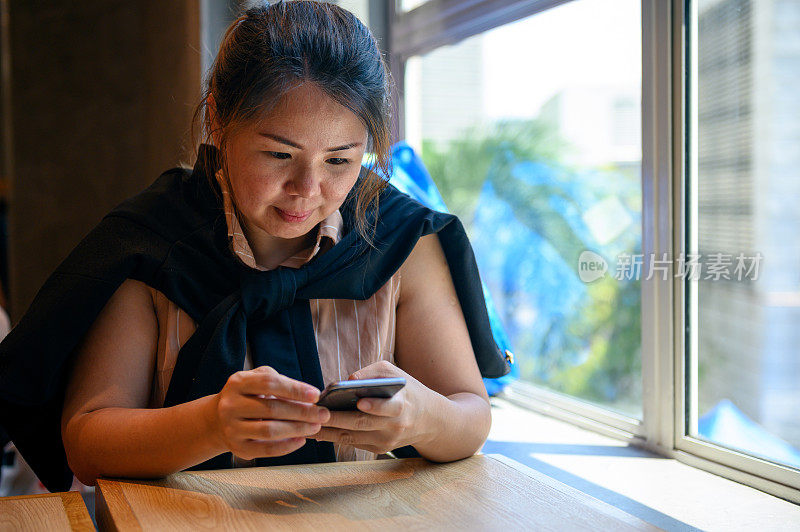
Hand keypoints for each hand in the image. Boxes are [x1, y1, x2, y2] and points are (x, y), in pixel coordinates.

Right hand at [205, 366, 330, 459]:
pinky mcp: (237, 447)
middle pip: (272, 409)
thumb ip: (279, 382)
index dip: (294, 389)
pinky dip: (286, 446)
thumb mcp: (257, 379)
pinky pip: (265, 449)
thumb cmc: (247, 395)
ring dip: (297, 429)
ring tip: (315, 427)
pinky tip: (301, 440)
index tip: (315, 395)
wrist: (217, 419)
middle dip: (302, 412)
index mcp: (238, 383)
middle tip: (323, 414)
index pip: (269, 383)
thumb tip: (308, 397)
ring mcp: (232, 428)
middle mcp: (231, 405)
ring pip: (269, 431)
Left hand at [312, 360, 437, 453]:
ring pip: (352, 437)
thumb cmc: (405, 389)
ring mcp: (386, 441)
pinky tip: (316, 430)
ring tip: (308, 423)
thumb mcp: (394, 374)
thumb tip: (346, 380)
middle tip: (318, 413)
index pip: (389, 408)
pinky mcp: (378, 449)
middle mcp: (395, 427)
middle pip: (362, 424)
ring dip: (328, 431)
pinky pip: (352, 442)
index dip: (375, 406)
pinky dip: (333, 437)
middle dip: (338, 419)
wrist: (427, 419)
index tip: (359, 402)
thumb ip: (372, 373)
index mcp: (402, 405)